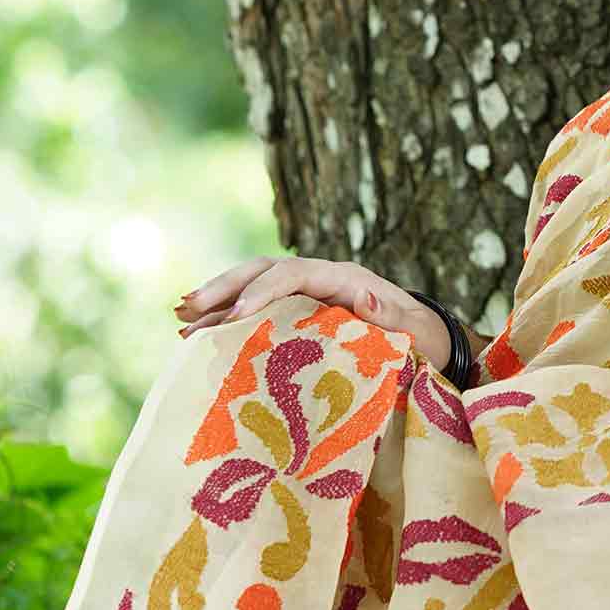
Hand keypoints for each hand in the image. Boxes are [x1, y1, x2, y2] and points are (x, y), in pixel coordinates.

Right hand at [174, 256, 438, 353]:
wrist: (429, 338)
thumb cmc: (424, 338)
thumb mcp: (415, 331)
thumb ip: (388, 315)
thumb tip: (361, 293)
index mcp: (346, 278)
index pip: (294, 274)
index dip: (263, 291)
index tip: (236, 314)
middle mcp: (322, 277)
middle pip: (264, 271)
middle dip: (224, 288)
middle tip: (187, 311)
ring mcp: (308, 290)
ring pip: (254, 283)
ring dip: (217, 297)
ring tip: (180, 317)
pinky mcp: (300, 307)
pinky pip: (258, 303)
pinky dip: (228, 312)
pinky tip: (198, 326)